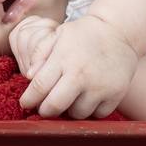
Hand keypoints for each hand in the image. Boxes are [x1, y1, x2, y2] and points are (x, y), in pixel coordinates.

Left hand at [19, 14, 139, 118]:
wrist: (119, 31)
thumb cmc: (84, 33)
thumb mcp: (59, 34)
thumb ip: (40, 52)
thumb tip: (30, 76)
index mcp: (64, 58)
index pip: (39, 87)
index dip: (29, 99)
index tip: (26, 103)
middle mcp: (82, 74)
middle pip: (55, 106)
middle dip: (45, 111)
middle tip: (45, 108)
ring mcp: (100, 86)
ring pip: (77, 114)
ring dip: (70, 110)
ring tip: (70, 98)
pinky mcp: (116, 94)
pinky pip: (98, 115)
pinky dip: (91, 110)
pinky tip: (89, 98)